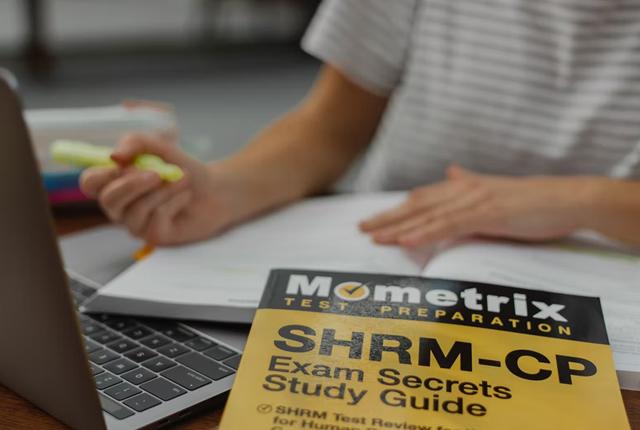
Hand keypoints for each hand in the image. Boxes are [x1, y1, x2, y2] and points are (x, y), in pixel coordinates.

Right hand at [80, 134, 240, 244]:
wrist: (215, 188)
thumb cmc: (182, 168)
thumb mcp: (158, 147)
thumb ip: (134, 143)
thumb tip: (114, 157)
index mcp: (115, 183)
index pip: (89, 183)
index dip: (100, 175)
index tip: (120, 165)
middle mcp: (121, 207)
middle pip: (109, 200)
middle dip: (133, 184)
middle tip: (158, 173)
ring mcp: (136, 224)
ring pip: (136, 211)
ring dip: (163, 191)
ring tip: (182, 181)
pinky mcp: (155, 237)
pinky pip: (156, 220)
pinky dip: (174, 203)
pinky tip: (184, 198)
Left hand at [360, 166, 593, 247]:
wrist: (566, 198)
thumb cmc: (531, 200)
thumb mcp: (493, 191)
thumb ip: (469, 183)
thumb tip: (451, 171)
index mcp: (463, 187)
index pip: (421, 200)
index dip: (395, 210)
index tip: (373, 220)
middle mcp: (463, 190)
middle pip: (416, 206)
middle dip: (387, 218)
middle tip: (361, 229)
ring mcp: (474, 201)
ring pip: (428, 216)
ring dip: (399, 227)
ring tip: (374, 238)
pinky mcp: (487, 213)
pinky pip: (450, 226)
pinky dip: (426, 233)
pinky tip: (406, 241)